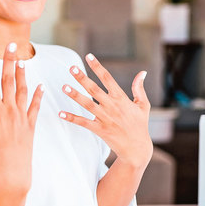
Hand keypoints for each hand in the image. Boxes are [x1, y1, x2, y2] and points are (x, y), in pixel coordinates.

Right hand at [0, 43, 42, 193]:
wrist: (11, 175)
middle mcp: (9, 110)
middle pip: (9, 80)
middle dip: (9, 61)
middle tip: (11, 44)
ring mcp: (21, 117)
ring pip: (23, 90)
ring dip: (22, 74)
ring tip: (22, 60)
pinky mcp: (30, 126)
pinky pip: (34, 107)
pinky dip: (38, 96)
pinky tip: (41, 86)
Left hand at [59, 53, 152, 168]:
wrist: (137, 149)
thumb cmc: (140, 125)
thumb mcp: (143, 105)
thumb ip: (139, 88)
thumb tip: (142, 73)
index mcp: (122, 99)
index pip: (108, 79)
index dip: (98, 67)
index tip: (88, 56)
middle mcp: (112, 107)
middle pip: (94, 90)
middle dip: (82, 78)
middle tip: (72, 68)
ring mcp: (105, 118)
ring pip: (87, 104)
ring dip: (75, 95)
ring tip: (64, 86)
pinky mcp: (99, 130)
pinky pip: (83, 122)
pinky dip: (72, 118)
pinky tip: (61, 113)